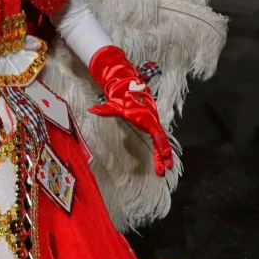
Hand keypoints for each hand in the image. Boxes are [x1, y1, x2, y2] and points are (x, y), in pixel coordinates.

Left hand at [87, 46, 173, 176]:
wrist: (129, 88)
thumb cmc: (123, 98)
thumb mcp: (114, 104)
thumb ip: (104, 109)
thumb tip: (91, 110)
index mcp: (145, 117)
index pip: (156, 131)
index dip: (161, 142)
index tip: (165, 153)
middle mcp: (152, 121)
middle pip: (161, 140)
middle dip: (164, 154)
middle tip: (166, 168)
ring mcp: (153, 124)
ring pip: (161, 142)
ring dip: (163, 155)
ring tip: (165, 169)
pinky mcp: (151, 126)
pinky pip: (157, 140)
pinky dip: (160, 150)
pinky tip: (161, 161)